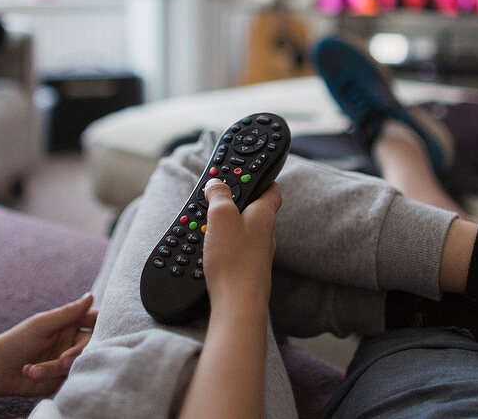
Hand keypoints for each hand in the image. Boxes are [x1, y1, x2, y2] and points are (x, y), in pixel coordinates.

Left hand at [0, 294, 97, 398]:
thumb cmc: (15, 342)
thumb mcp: (42, 324)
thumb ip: (68, 313)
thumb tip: (91, 296)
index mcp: (69, 324)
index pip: (94, 320)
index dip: (102, 324)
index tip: (102, 331)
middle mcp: (71, 342)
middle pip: (91, 345)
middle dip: (77, 353)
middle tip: (63, 360)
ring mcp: (66, 361)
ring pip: (78, 363)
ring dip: (56, 367)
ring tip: (34, 369)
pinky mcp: (61, 378)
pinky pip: (69, 379)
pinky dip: (51, 377)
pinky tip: (31, 373)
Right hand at [201, 180, 281, 310]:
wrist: (239, 306)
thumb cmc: (234, 262)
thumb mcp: (222, 217)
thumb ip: (220, 195)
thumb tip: (217, 184)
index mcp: (264, 215)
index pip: (271, 188)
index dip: (261, 176)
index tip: (246, 170)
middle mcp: (266, 233)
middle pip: (253, 208)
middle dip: (234, 201)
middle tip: (214, 196)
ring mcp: (258, 254)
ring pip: (242, 230)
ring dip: (225, 223)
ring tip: (205, 224)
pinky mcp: (248, 271)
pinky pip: (235, 248)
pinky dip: (223, 243)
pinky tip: (209, 250)